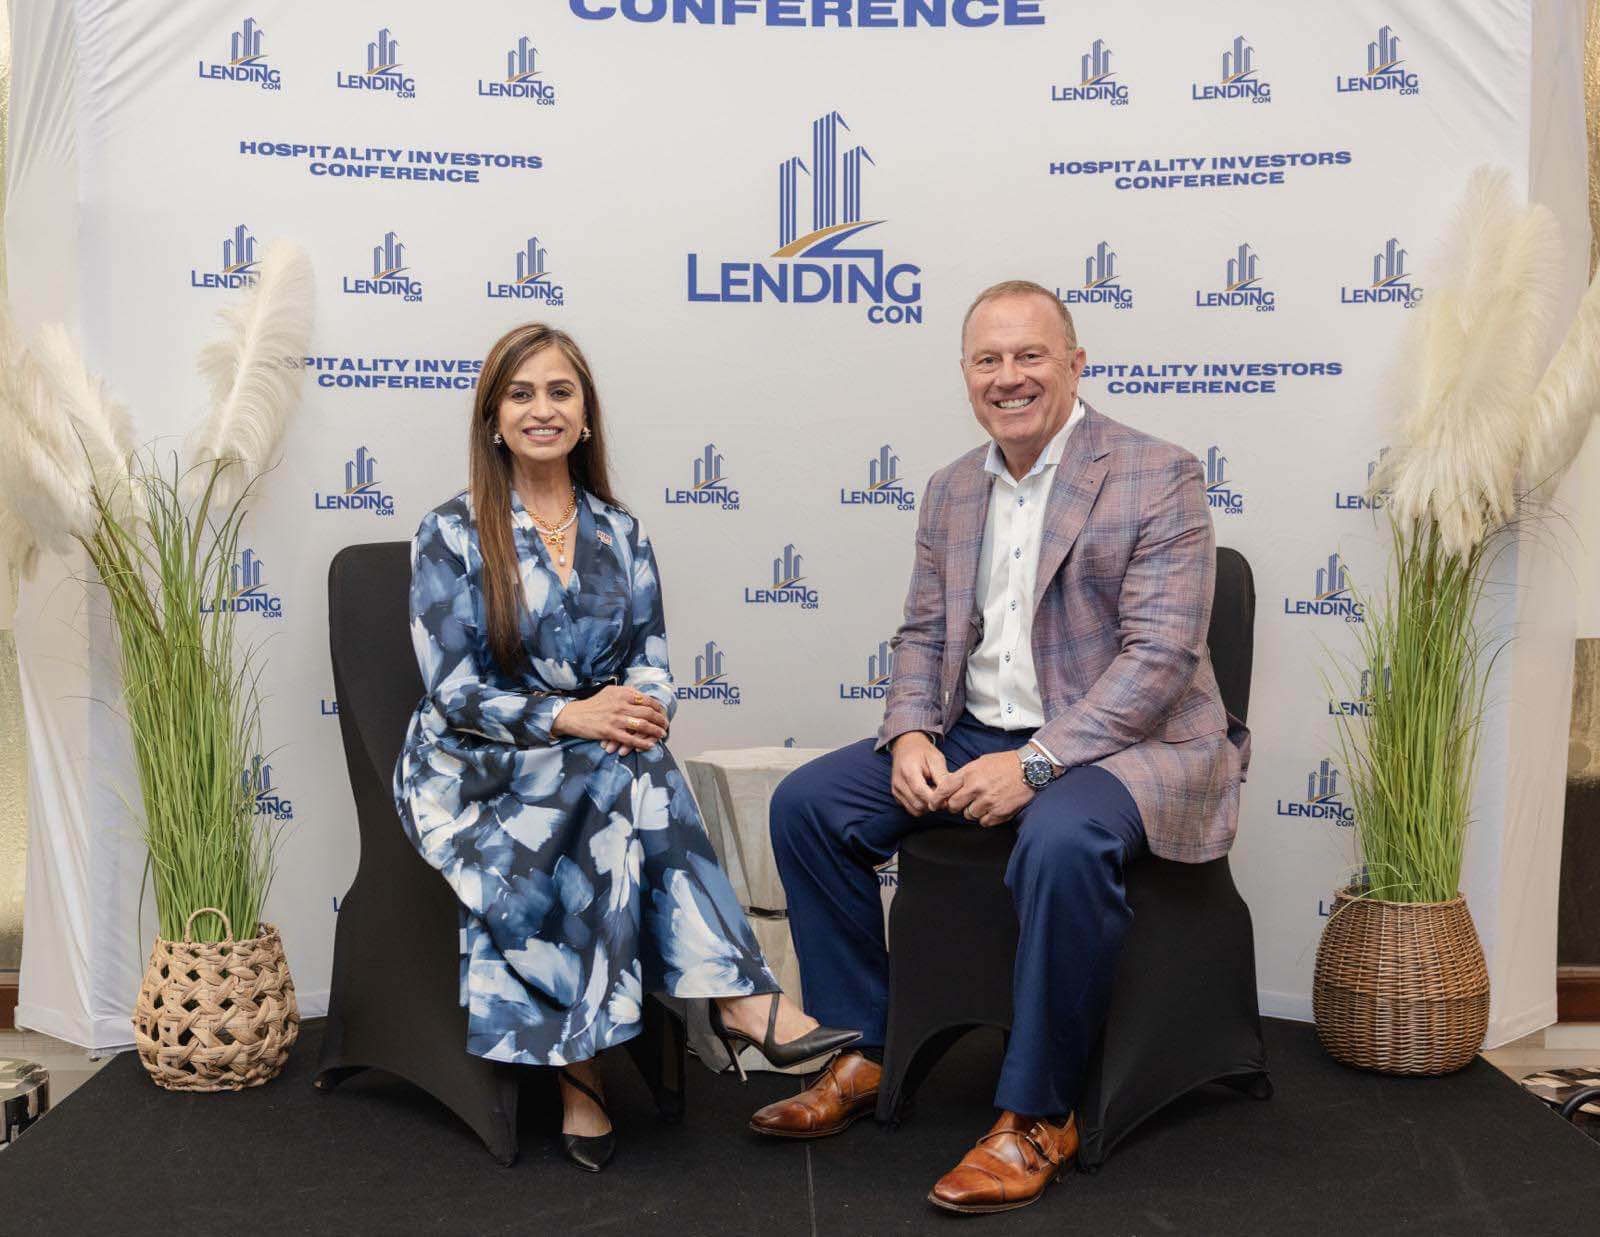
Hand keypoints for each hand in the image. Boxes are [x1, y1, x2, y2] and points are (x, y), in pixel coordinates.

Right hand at [552, 686, 668, 753]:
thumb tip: (642, 695)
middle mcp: (621, 704)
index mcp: (623, 693)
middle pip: (648, 713)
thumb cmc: (593, 704)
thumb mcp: (610, 692)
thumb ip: (626, 692)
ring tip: (661, 734)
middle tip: (666, 725)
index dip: (658, 708)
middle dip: (661, 720)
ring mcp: (616, 719)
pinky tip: (649, 745)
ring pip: (642, 726)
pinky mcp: (610, 732)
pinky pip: (631, 739)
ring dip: (655, 731)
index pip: (647, 700)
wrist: (574, 715)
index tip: (663, 713)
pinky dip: (642, 743)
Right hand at [890, 731, 948, 815]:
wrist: (906, 747)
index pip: (920, 792)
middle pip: (919, 804)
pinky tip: (926, 794)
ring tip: (933, 792)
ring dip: (928, 806)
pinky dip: (921, 806)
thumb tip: (949, 794)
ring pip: (915, 810)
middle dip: (933, 803)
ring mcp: (896, 791)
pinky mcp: (896, 796)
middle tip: (942, 793)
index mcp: (908, 770)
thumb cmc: (923, 752)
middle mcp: (898, 783)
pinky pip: (911, 809)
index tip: (947, 798)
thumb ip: (942, 776)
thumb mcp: (936, 758)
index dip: (935, 799)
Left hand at [936, 751, 1034, 827]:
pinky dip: (986, 818)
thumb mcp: (980, 762)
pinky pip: (984, 822)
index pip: (944, 789)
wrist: (1030, 768)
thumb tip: (949, 788)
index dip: (936, 799)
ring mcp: (988, 801)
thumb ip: (964, 776)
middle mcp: (976, 788)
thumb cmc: (1004, 763)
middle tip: (962, 802)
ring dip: (973, 811)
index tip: (933, 804)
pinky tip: (993, 808)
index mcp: (969, 773)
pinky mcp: (1000, 812)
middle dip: (955, 806)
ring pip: (969, 815)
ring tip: (984, 801)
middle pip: (954, 806)